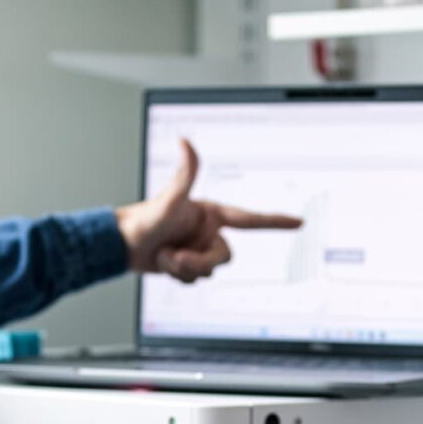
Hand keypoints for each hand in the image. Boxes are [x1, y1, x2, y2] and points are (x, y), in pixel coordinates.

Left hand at [113, 137, 302, 282]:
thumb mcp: (169, 199)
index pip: (251, 219)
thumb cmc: (145, 219)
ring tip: (165, 256)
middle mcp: (208, 232)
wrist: (122, 244)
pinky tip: (165, 264)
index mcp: (212, 214)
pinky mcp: (188, 265)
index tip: (299, 222)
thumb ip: (184, 173)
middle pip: (224, 257)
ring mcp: (199, 249)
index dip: (276, 221)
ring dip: (184, 269)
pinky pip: (194, 281)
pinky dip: (178, 277)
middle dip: (199, 262)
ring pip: (208, 272)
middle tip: (176, 256)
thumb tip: (185, 141)